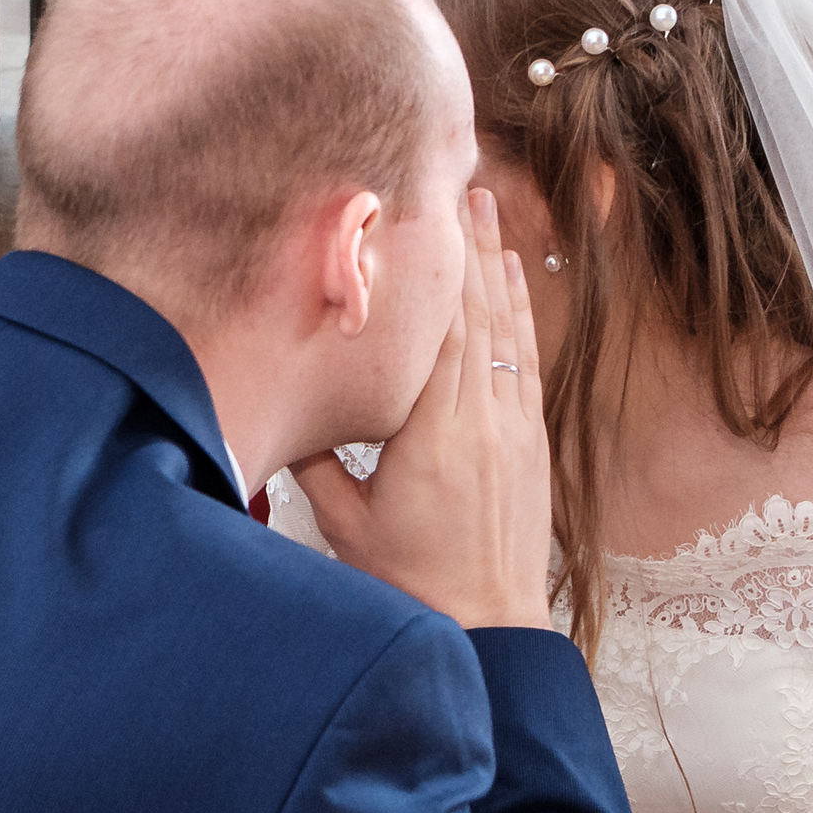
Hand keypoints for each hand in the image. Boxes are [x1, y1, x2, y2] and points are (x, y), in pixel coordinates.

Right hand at [292, 187, 553, 630]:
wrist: (489, 629)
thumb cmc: (412, 583)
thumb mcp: (343, 524)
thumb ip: (312, 460)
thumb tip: (282, 404)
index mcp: (433, 437)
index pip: (439, 334)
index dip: (435, 271)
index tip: (424, 217)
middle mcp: (482, 423)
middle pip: (477, 316)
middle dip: (469, 246)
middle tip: (460, 183)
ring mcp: (514, 430)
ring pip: (508, 330)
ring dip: (499, 266)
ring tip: (492, 209)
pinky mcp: (531, 443)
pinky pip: (526, 361)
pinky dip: (520, 314)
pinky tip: (513, 278)